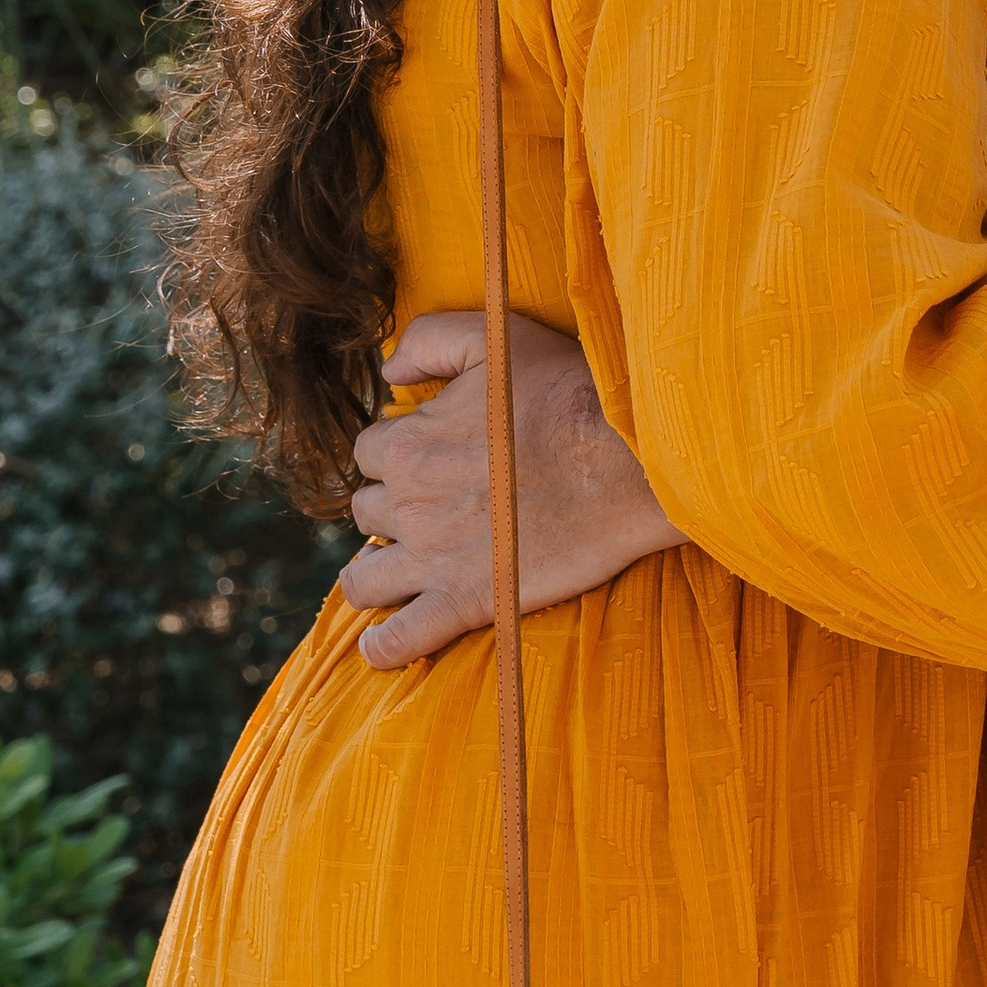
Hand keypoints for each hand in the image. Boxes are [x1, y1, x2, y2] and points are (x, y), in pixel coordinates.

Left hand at [337, 310, 682, 670]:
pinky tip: (382, 643)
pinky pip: (397, 641)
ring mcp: (432, 560)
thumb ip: (428, 340)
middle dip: (391, 508)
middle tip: (434, 507)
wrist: (622, 461)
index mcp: (407, 442)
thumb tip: (386, 369)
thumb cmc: (565, 393)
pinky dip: (382, 646)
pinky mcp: (466, 602)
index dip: (398, 450)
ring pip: (363, 580)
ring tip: (393, 574)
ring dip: (371, 575)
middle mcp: (407, 503)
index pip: (370, 451)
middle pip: (367, 512)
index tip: (432, 454)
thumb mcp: (494, 340)